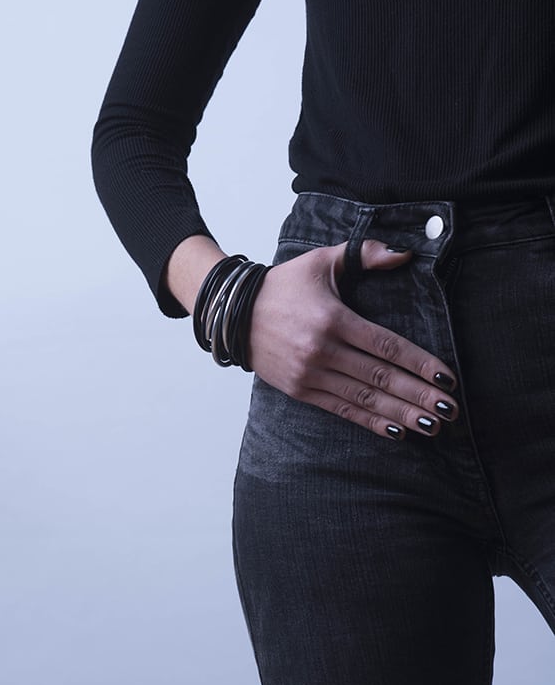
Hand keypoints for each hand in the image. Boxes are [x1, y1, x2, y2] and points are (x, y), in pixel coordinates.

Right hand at [247, 239, 458, 439]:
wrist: (234, 313)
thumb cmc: (283, 285)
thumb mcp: (322, 261)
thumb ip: (366, 254)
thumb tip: (406, 254)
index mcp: (333, 318)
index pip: (387, 346)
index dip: (420, 364)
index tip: (446, 378)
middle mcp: (322, 350)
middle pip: (381, 377)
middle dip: (419, 395)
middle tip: (450, 411)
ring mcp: (310, 374)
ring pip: (365, 398)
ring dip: (401, 414)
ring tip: (432, 426)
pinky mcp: (300, 390)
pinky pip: (342, 409)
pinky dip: (371, 422)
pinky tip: (397, 430)